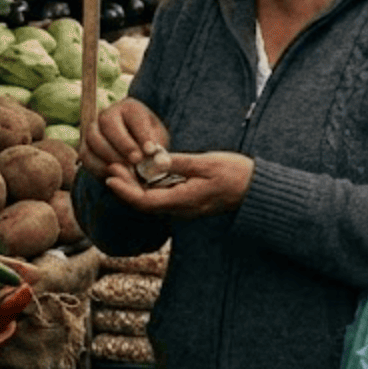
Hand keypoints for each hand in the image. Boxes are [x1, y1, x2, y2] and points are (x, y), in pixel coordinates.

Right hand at [81, 99, 169, 177]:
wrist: (134, 157)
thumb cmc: (149, 145)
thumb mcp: (159, 144)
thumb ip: (160, 152)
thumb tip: (162, 163)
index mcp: (130, 107)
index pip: (133, 114)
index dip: (142, 133)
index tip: (151, 150)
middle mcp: (108, 114)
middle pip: (108, 123)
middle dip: (123, 143)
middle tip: (137, 159)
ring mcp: (93, 129)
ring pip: (94, 138)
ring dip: (110, 155)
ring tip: (126, 168)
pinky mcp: (84, 147)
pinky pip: (86, 155)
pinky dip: (99, 166)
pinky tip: (114, 174)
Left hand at [100, 151, 254, 218]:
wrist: (257, 190)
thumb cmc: (236, 174)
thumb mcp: (207, 163)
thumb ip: (179, 162)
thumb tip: (153, 159)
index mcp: (184, 200)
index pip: (144, 201)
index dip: (124, 190)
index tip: (110, 176)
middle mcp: (181, 209)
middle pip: (144, 202)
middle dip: (126, 186)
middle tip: (113, 167)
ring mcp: (186, 208)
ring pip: (153, 200)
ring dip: (136, 186)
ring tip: (125, 167)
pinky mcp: (190, 202)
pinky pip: (163, 197)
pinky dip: (150, 186)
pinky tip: (147, 172)